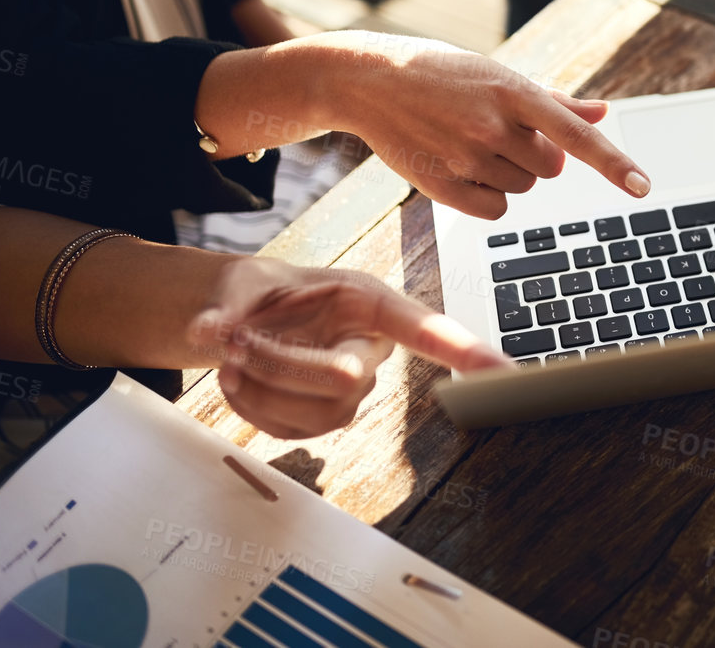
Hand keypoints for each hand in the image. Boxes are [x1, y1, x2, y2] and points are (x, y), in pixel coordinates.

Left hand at [189, 256, 507, 438]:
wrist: (243, 319)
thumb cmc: (260, 294)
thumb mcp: (243, 284)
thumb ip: (229, 306)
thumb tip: (210, 329)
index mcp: (370, 303)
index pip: (425, 327)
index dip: (466, 349)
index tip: (505, 372)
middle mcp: (372, 347)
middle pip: (347, 379)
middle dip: (282, 364)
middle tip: (234, 342)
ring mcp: (351, 388)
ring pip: (322, 412)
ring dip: (262, 389)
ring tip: (228, 358)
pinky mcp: (324, 418)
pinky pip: (294, 431)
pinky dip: (252, 409)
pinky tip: (238, 382)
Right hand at [319, 35, 650, 218]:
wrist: (369, 79)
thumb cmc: (444, 73)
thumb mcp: (499, 75)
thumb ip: (555, 100)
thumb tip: (604, 111)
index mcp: (514, 91)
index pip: (576, 134)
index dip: (613, 162)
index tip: (643, 187)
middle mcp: (492, 124)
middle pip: (552, 168)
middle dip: (537, 154)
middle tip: (500, 130)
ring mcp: (464, 156)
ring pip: (523, 188)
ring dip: (509, 172)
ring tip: (471, 139)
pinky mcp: (440, 184)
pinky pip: (496, 209)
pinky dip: (489, 195)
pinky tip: (461, 165)